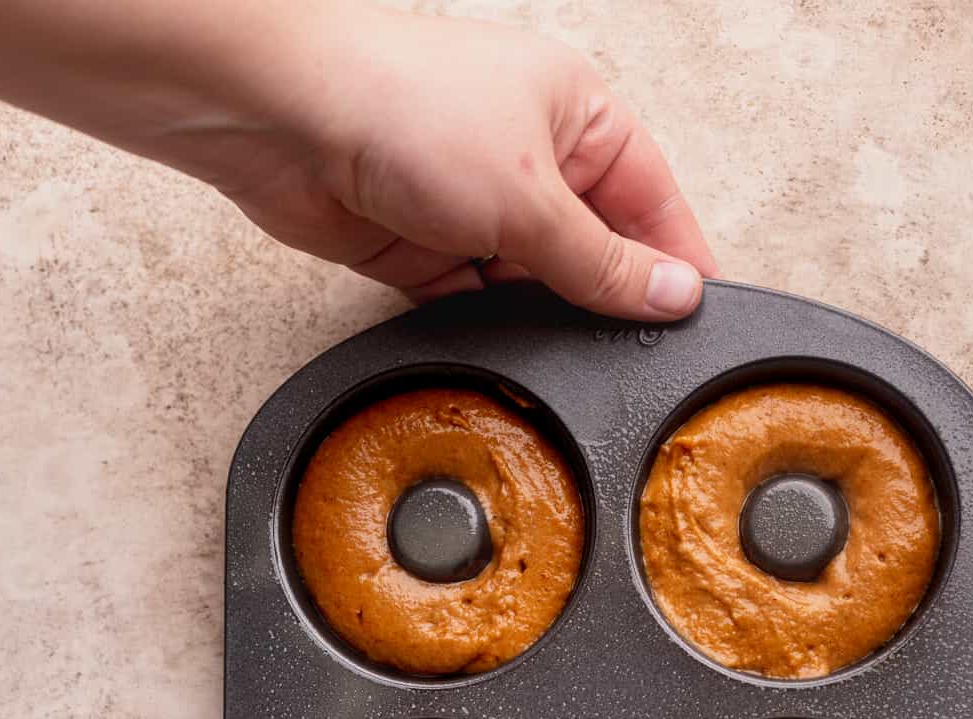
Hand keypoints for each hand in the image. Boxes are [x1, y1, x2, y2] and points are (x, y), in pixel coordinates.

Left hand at [0, 1, 715, 319]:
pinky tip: (502, 352)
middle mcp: (530, 158)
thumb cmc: (403, 106)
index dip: (674, 265)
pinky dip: (487, 330)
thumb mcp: (532, 197)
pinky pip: (477, 306)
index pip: (652, 201)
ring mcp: (474, 207)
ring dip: (542, 321)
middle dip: (605, 302)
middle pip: (594, 251)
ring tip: (559, 355)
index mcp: (577, 114)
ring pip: (534, 287)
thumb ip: (602, 262)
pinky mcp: (424, 253)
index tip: (690, 326)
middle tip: (628, 358)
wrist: (281, 119)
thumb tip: (672, 296)